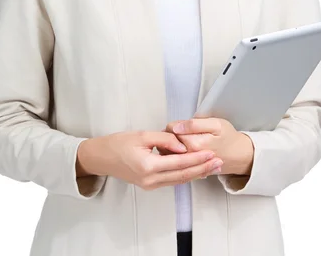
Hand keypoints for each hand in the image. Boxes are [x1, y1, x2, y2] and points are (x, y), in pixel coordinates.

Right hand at [76, 131, 223, 190]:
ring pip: (179, 180)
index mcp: (148, 166)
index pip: (179, 163)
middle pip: (183, 176)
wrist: (102, 157)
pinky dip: (185, 174)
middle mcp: (150, 179)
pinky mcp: (150, 184)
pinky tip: (196, 169)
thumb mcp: (142, 134)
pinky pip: (172, 180)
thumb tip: (183, 145)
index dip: (197, 158)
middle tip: (219, 161)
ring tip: (212, 166)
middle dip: (202, 169)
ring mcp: (150, 184)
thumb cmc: (118, 144)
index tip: (211, 152)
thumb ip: (164, 139)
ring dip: (197, 173)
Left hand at [161, 118, 254, 175]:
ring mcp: (188, 164)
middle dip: (170, 136)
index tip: (180, 124)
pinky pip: (175, 161)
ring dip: (170, 146)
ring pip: (168, 153)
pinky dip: (174, 154)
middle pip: (167, 143)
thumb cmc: (228, 138)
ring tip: (180, 141)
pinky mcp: (190, 168)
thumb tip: (177, 126)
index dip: (173, 124)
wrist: (238, 155)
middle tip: (178, 131)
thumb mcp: (215, 124)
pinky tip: (182, 150)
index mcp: (194, 144)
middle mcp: (189, 156)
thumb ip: (194, 124)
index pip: (171, 130)